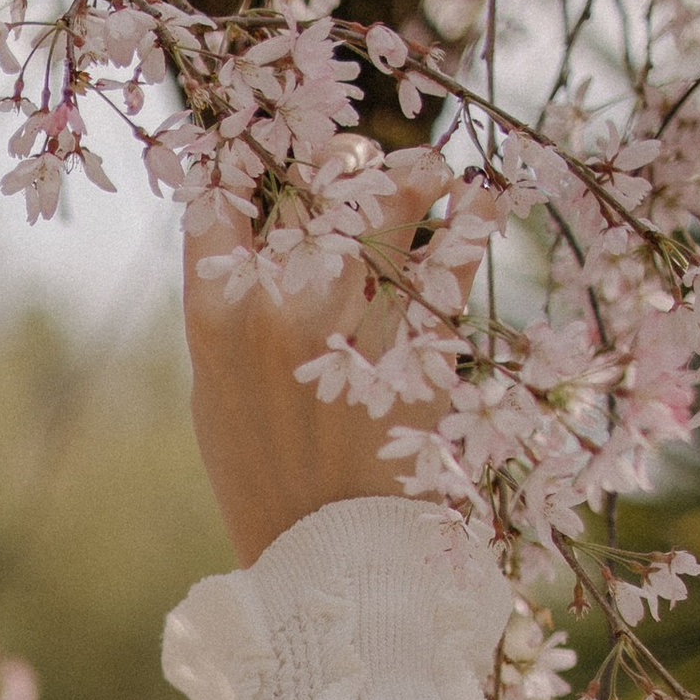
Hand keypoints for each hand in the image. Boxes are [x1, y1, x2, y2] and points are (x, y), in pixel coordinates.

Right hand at [185, 142, 497, 567]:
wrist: (319, 557)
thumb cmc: (261, 477)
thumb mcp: (217, 396)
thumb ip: (228, 318)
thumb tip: (250, 244)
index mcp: (216, 320)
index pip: (220, 202)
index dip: (246, 159)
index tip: (268, 142)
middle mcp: (278, 311)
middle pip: (310, 191)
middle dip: (341, 164)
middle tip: (359, 168)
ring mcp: (347, 329)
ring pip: (385, 211)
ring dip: (415, 177)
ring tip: (434, 173)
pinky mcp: (412, 355)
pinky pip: (448, 267)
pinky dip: (471, 221)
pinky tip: (483, 196)